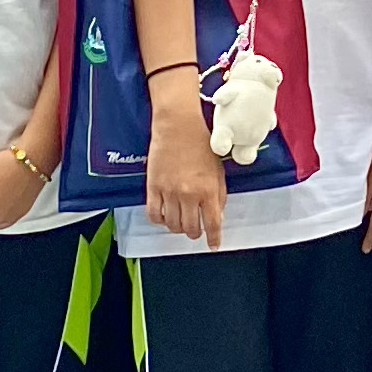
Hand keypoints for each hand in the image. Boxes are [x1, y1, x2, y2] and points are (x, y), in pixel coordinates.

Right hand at [144, 108, 226, 245]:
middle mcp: (189, 194)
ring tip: (181, 221)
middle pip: (190, 229)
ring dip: (178, 228)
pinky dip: (159, 220)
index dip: (214, 238)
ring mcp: (169, 192)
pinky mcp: (152, 187)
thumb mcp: (218, 169)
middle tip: (196, 230)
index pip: (212, 223)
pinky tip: (165, 215)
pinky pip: (153, 214)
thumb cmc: (200, 143)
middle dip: (195, 233)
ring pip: (172, 225)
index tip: (214, 245)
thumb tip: (217, 215)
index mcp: (208, 189)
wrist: (177, 126)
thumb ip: (219, 194)